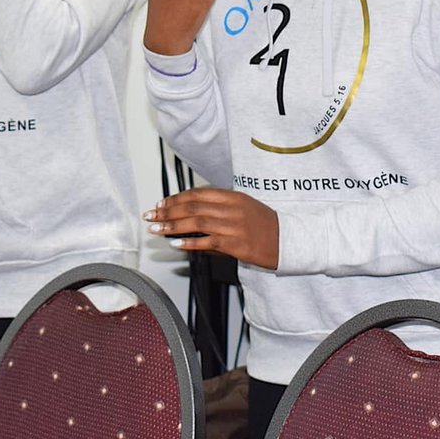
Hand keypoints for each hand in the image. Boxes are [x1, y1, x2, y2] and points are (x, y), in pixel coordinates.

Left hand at [144, 187, 278, 268]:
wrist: (287, 240)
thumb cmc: (265, 225)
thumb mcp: (244, 207)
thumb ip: (219, 209)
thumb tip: (192, 215)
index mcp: (233, 196)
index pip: (198, 194)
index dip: (176, 198)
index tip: (161, 203)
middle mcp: (232, 209)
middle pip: (193, 206)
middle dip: (168, 211)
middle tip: (152, 215)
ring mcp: (233, 226)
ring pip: (196, 223)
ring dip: (172, 225)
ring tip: (156, 228)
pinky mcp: (235, 244)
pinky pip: (207, 242)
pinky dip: (189, 242)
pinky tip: (175, 243)